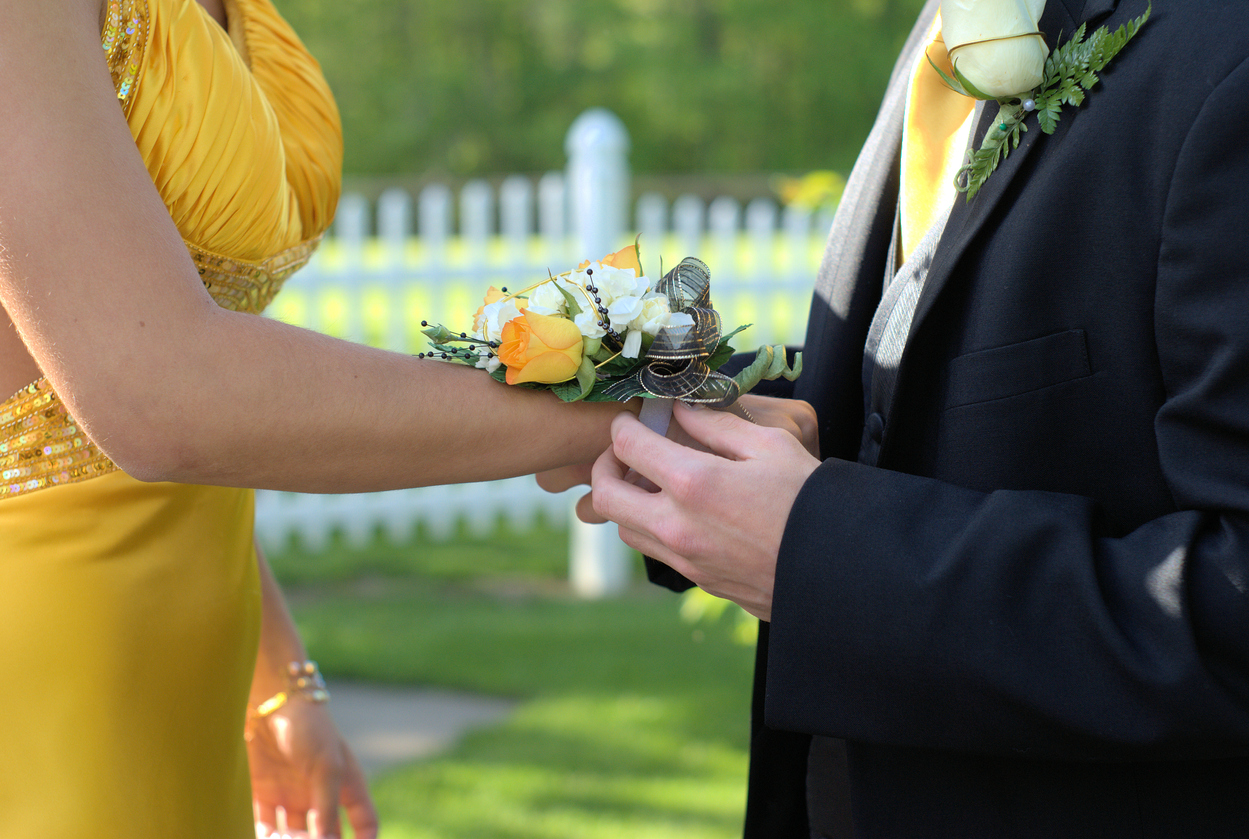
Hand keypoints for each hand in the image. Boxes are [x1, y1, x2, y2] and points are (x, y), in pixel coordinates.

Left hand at [247, 696, 377, 838]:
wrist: (269, 700)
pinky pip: (263, 825)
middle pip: (324, 835)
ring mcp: (290, 795)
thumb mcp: (326, 767)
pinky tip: (261, 838)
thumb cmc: (308, 726)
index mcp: (345, 784)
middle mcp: (318, 794)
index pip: (364, 820)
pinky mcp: (261, 793)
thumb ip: (326, 809)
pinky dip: (262, 835)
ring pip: (290, 835)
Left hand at [590, 400, 820, 620]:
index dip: (623, 425)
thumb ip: (717, 425)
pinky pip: (656, 551)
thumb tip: (681, 409)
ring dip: (626, 501)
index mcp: (693, 483)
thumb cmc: (810, 499)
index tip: (633, 418)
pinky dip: (652, 526)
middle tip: (624, 451)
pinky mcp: (699, 580)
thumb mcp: (770, 445)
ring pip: (625, 529)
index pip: (627, 446)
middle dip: (604, 466)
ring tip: (652, 481)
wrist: (839, 568)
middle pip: (605, 495)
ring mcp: (685, 559)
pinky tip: (680, 510)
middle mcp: (677, 526)